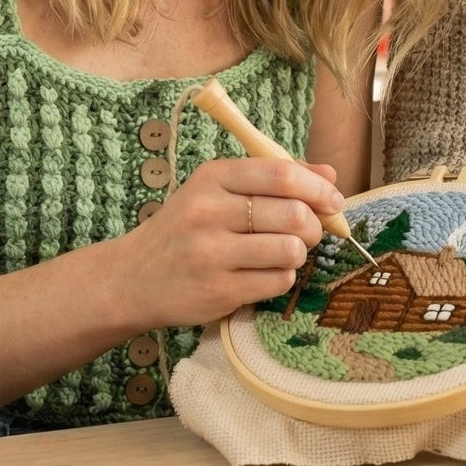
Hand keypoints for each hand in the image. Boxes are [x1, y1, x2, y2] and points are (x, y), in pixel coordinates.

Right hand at [118, 157, 345, 326]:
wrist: (132, 278)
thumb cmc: (185, 228)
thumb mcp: (218, 190)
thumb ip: (274, 178)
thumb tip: (330, 174)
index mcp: (213, 178)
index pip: (281, 174)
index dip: (318, 187)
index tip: (333, 200)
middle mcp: (209, 212)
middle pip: (293, 214)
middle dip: (314, 225)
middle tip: (308, 231)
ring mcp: (211, 255)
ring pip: (290, 250)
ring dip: (298, 254)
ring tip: (282, 253)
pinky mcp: (217, 292)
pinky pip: (278, 282)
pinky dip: (282, 278)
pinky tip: (264, 273)